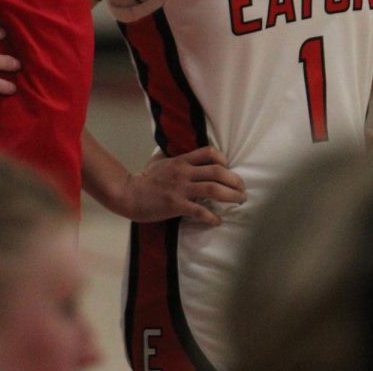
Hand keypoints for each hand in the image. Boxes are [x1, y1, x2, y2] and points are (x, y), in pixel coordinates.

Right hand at [120, 146, 246, 226]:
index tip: (229, 168)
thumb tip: (188, 156)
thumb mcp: (161, 161)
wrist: (129, 193)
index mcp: (181, 160)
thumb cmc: (145, 179)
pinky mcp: (176, 205)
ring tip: (239, 201)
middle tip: (243, 189)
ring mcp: (181, 189)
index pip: (208, 152)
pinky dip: (212, 217)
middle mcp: (184, 172)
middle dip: (234, 180)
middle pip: (217, 171)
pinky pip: (200, 211)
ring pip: (213, 189)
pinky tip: (218, 221)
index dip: (223, 159)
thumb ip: (176, 158)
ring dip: (230, 196)